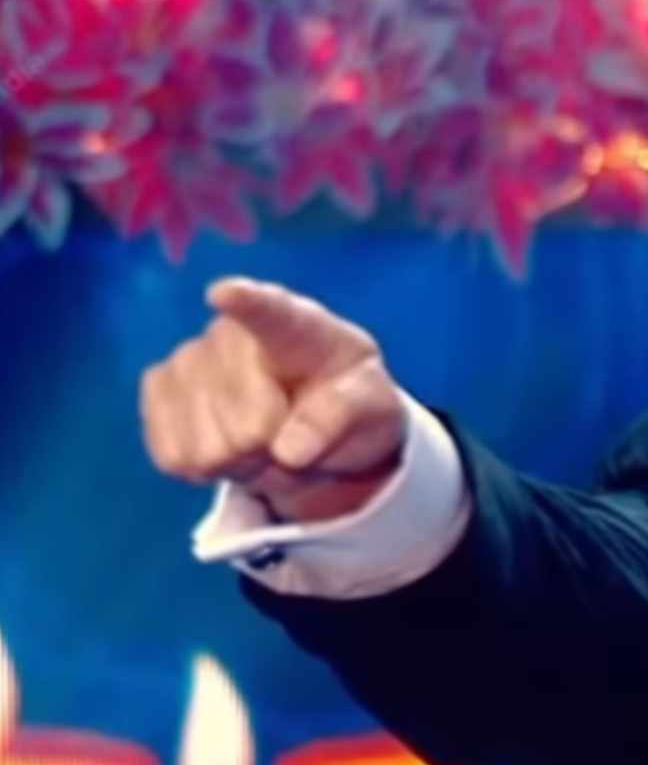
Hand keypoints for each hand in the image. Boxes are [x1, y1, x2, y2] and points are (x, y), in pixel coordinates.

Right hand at [140, 277, 406, 522]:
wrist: (314, 427)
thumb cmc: (348, 404)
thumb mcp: (372, 407)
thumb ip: (340, 416)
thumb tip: (289, 449)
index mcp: (296, 324)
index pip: (269, 311)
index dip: (245, 302)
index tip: (226, 294)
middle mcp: (231, 333)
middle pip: (244, 423)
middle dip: (275, 448)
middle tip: (294, 435)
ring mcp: (188, 359)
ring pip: (205, 448)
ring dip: (242, 462)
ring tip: (265, 439)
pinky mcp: (159, 393)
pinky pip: (174, 455)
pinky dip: (207, 469)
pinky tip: (229, 447)